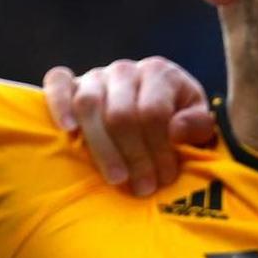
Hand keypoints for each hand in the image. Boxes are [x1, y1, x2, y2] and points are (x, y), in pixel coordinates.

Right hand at [44, 57, 216, 195]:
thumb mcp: (199, 122)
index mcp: (159, 73)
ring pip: (89, 105)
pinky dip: (59, 104)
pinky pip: (58, 82)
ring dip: (102, 148)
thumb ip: (197, 126)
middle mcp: (126, 70)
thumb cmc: (179, 118)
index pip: (154, 113)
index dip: (159, 149)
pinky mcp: (73, 81)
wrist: (157, 103)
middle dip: (134, 157)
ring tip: (116, 179)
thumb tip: (175, 132)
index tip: (164, 179)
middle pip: (121, 115)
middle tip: (143, 187)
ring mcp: (97, 74)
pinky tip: (68, 131)